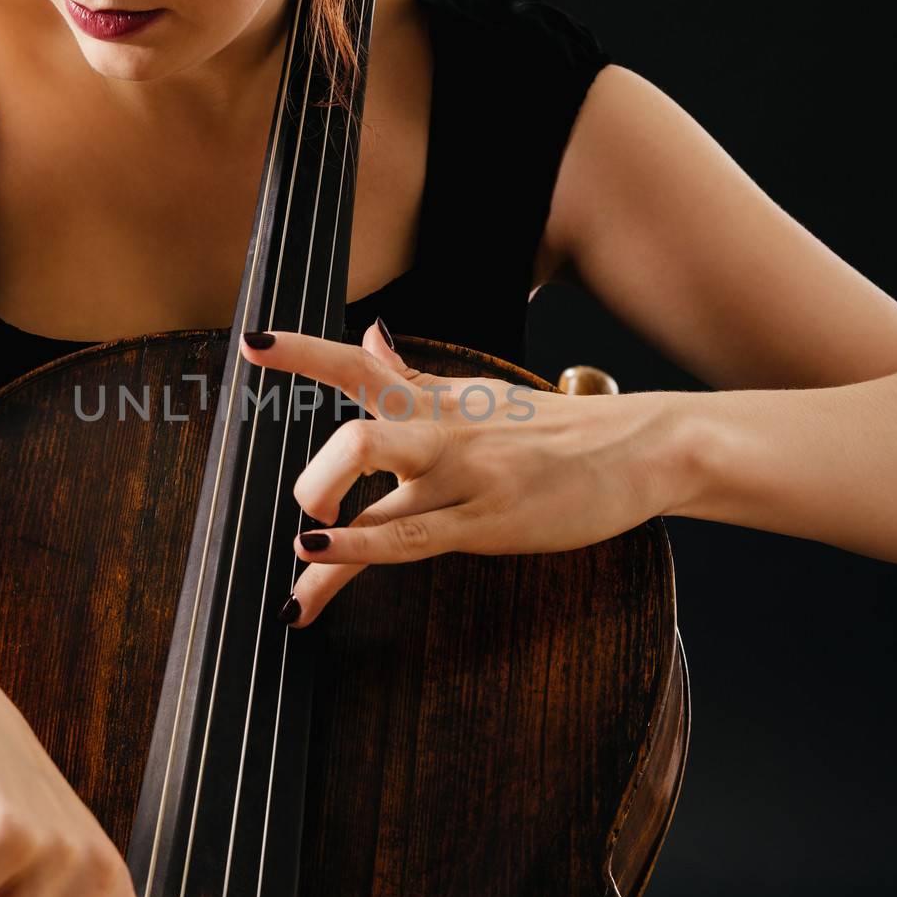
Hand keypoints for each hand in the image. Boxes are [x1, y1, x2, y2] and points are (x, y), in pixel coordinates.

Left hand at [241, 318, 684, 625]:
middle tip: (307, 514)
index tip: (251, 343)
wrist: (644, 447)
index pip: (359, 365)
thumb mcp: (479, 395)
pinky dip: (355, 549)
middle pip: (357, 433)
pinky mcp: (488, 520)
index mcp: (436, 399)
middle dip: (316, 478)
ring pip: (375, 488)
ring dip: (323, 532)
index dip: (303, 352)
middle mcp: (442, 431)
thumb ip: (412, 375)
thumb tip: (369, 338)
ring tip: (301, 555)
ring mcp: (465, 476)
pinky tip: (317, 558)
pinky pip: (409, 536)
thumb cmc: (559, 430)